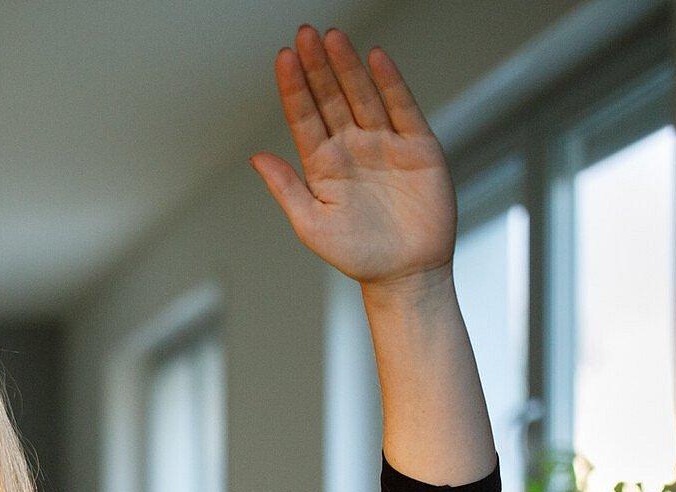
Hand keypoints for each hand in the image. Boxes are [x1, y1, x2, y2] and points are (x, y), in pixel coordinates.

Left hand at [248, 27, 454, 287]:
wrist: (406, 274)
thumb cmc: (357, 255)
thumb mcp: (312, 225)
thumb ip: (286, 189)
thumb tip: (257, 158)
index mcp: (323, 164)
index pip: (304, 116)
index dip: (294, 87)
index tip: (284, 57)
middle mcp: (352, 147)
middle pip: (331, 97)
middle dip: (318, 66)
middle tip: (305, 33)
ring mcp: (384, 144)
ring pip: (362, 95)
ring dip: (348, 67)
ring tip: (333, 38)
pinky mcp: (417, 147)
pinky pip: (402, 107)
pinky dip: (390, 83)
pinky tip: (376, 59)